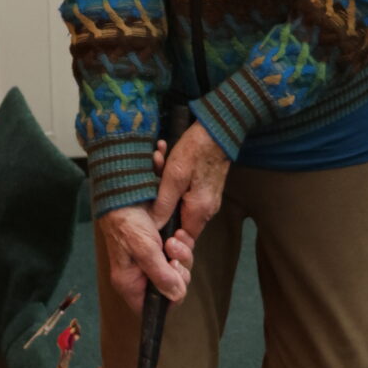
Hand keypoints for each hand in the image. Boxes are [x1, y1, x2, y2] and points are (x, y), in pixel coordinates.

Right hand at [100, 203, 194, 312]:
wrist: (126, 192)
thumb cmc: (126, 220)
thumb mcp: (144, 249)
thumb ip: (161, 274)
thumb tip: (176, 295)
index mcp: (130, 283)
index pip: (152, 308)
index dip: (169, 300)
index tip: (176, 281)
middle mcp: (142, 275)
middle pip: (171, 289)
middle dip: (179, 271)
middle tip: (174, 255)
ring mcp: (153, 261)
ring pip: (179, 270)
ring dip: (182, 254)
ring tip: (173, 239)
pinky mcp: (162, 247)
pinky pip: (181, 253)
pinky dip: (184, 244)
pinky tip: (177, 233)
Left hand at [151, 121, 229, 243]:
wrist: (218, 127)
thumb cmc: (197, 149)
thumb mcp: (174, 177)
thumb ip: (163, 204)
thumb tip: (154, 226)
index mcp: (200, 210)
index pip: (185, 240)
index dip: (169, 240)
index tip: (153, 228)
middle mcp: (206, 209)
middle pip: (180, 223)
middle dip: (160, 206)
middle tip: (149, 185)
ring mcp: (207, 199)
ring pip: (179, 205)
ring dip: (163, 188)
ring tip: (156, 160)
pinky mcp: (204, 188)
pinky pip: (184, 193)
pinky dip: (171, 180)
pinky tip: (161, 156)